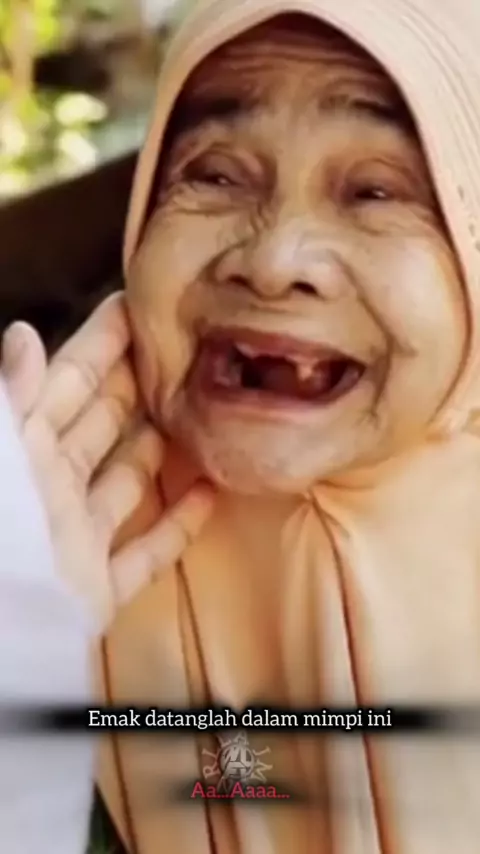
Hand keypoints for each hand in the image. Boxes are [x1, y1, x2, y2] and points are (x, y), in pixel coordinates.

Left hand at [1, 293, 215, 631]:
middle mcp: (52, 488)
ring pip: (124, 483)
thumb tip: (25, 332)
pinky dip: (176, 527)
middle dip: (134, 386)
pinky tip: (209, 497)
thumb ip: (16, 398)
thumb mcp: (5, 453)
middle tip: (178, 351)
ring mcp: (77, 538)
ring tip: (194, 414)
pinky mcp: (98, 588)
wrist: (6, 632)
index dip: (97, 343)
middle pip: (98, 426)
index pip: (66, 383)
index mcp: (26, 450)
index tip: (135, 306)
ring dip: (156, 450)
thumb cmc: (6, 529)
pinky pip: (144, 554)